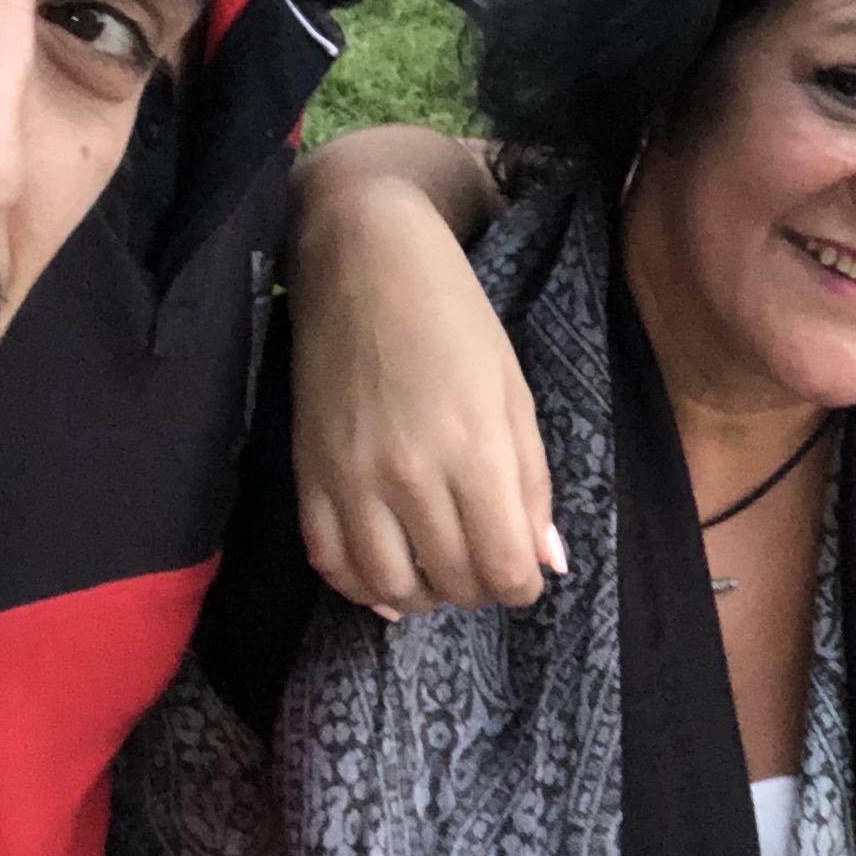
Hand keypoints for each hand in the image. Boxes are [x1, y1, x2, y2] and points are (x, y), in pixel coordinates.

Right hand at [285, 148, 557, 615]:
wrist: (364, 262)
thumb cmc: (454, 318)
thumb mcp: (514, 393)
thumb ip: (531, 482)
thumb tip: (546, 560)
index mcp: (476, 450)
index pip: (506, 568)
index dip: (523, 583)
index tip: (525, 569)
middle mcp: (412, 475)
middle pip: (453, 583)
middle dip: (480, 587)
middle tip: (484, 564)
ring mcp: (352, 479)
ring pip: (390, 587)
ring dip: (424, 593)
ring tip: (438, 571)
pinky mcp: (309, 474)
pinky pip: (330, 563)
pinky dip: (362, 585)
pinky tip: (386, 574)